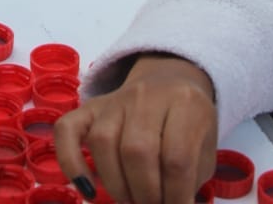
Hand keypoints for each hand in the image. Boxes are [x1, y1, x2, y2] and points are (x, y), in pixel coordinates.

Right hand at [54, 54, 217, 203]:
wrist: (170, 80)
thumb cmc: (190, 124)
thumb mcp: (204, 149)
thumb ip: (188, 180)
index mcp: (185, 104)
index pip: (177, 159)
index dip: (176, 197)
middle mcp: (146, 95)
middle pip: (137, 150)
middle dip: (145, 195)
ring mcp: (114, 98)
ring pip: (103, 141)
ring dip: (117, 186)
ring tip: (130, 200)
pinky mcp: (90, 105)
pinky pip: (67, 129)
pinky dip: (70, 162)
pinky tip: (87, 190)